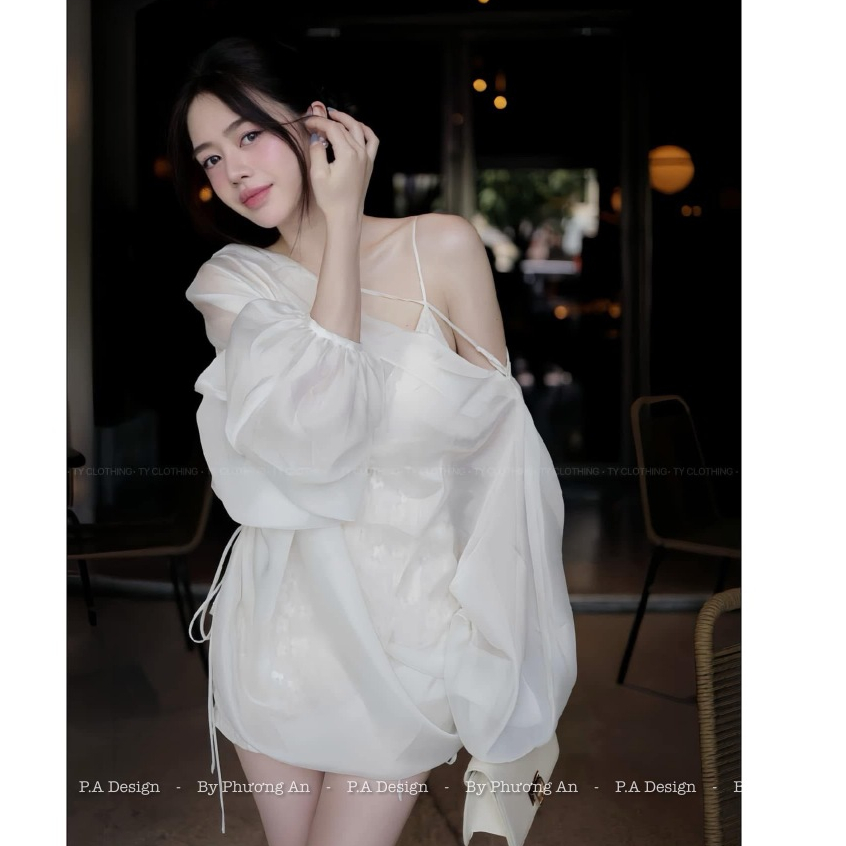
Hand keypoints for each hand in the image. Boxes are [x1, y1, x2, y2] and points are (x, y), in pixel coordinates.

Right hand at [304, 106, 378, 222]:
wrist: (345, 215)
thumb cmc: (331, 199)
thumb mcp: (317, 175)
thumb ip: (317, 151)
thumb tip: (317, 138)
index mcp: (347, 154)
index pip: (332, 128)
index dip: (318, 122)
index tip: (306, 122)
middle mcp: (360, 153)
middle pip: (344, 127)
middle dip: (328, 121)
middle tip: (315, 121)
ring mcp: (367, 158)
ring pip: (359, 129)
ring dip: (347, 120)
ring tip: (334, 116)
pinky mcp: (369, 164)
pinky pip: (372, 141)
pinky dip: (365, 131)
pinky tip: (357, 128)